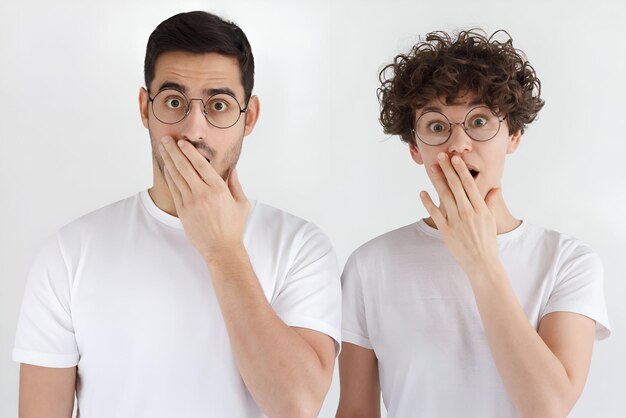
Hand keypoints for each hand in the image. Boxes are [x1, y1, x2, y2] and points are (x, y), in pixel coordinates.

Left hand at [158, 136, 249, 261]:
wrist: (221, 249)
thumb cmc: (233, 227)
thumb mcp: (242, 203)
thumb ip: (235, 184)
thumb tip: (232, 169)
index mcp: (218, 189)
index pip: (201, 165)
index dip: (190, 152)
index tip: (183, 142)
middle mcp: (203, 193)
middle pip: (185, 167)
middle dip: (174, 151)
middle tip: (167, 139)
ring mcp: (191, 202)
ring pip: (177, 176)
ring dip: (169, 161)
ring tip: (163, 149)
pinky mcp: (183, 211)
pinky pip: (174, 189)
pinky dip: (169, 177)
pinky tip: (167, 167)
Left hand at [419, 152, 501, 275]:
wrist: (482, 263)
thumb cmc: (487, 242)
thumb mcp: (492, 221)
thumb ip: (491, 203)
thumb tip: (496, 188)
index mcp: (480, 208)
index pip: (469, 185)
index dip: (461, 170)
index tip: (455, 158)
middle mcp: (468, 212)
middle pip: (455, 186)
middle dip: (447, 169)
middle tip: (440, 156)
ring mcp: (456, 221)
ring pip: (445, 196)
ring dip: (437, 181)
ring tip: (432, 168)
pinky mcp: (446, 231)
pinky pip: (435, 213)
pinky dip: (428, 202)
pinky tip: (422, 192)